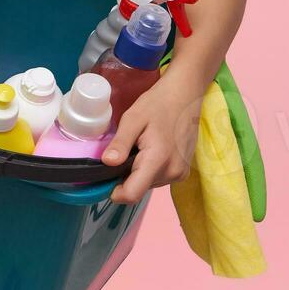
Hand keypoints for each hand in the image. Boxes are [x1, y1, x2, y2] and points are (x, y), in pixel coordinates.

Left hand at [102, 72, 205, 203]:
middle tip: (121, 151)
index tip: (103, 177)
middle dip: (124, 176)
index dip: (114, 191)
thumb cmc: (158, 104)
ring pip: (147, 184)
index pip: (132, 194)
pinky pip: (157, 178)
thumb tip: (106, 163)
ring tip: (138, 147)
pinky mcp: (183, 172)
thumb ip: (120, 143)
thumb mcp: (133, 118)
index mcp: (158, 160)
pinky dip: (148, 169)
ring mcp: (180, 173)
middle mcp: (172, 172)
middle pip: (138, 188)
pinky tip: (149, 149)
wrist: (185, 96)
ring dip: (136, 171)